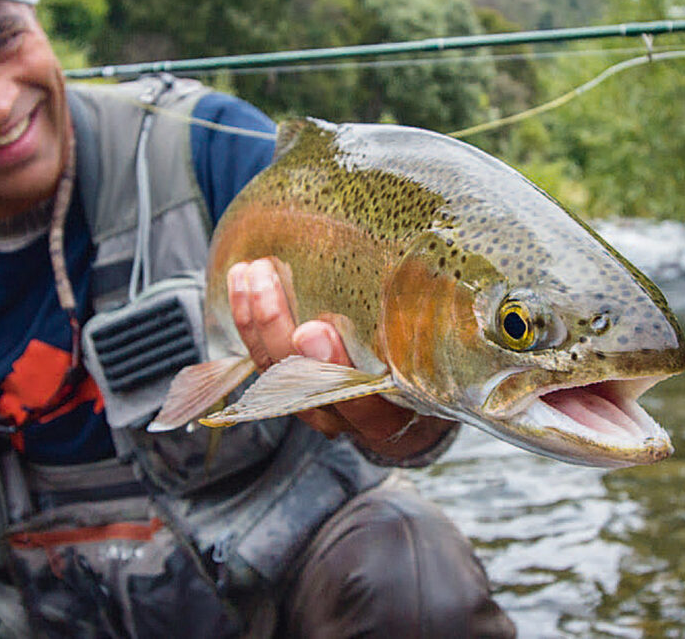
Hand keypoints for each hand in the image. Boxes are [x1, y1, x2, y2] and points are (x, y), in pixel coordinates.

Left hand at [227, 258, 453, 459]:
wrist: (414, 409)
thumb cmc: (434, 370)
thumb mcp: (444, 359)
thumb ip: (434, 327)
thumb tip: (441, 266)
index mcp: (394, 415)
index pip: (360, 403)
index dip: (334, 368)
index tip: (315, 329)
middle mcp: (347, 418)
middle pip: (301, 383)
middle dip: (277, 328)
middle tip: (264, 280)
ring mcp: (316, 405)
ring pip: (274, 372)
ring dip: (254, 320)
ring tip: (247, 271)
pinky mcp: (293, 388)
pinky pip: (262, 361)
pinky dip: (248, 323)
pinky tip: (240, 283)